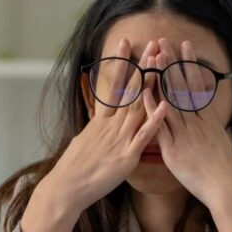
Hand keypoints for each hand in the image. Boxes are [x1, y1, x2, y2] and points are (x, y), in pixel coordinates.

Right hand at [40, 38, 167, 215]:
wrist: (66, 188)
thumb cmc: (74, 168)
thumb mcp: (83, 141)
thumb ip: (96, 129)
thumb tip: (98, 121)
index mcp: (101, 121)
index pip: (112, 85)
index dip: (120, 63)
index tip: (125, 42)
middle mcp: (111, 125)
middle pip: (130, 90)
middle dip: (142, 66)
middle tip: (152, 44)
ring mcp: (119, 139)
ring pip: (138, 106)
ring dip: (152, 84)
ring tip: (162, 63)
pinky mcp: (126, 156)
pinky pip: (143, 136)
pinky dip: (154, 120)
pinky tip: (165, 105)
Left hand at [144, 38, 231, 231]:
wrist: (226, 186)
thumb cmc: (225, 168)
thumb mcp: (222, 141)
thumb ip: (213, 127)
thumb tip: (211, 118)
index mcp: (207, 119)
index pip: (196, 85)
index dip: (189, 65)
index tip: (184, 46)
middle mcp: (195, 122)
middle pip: (182, 86)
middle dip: (172, 63)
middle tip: (164, 41)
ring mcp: (184, 133)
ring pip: (170, 100)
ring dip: (161, 77)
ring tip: (154, 56)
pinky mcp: (173, 148)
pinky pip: (160, 125)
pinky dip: (152, 108)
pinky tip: (144, 92)